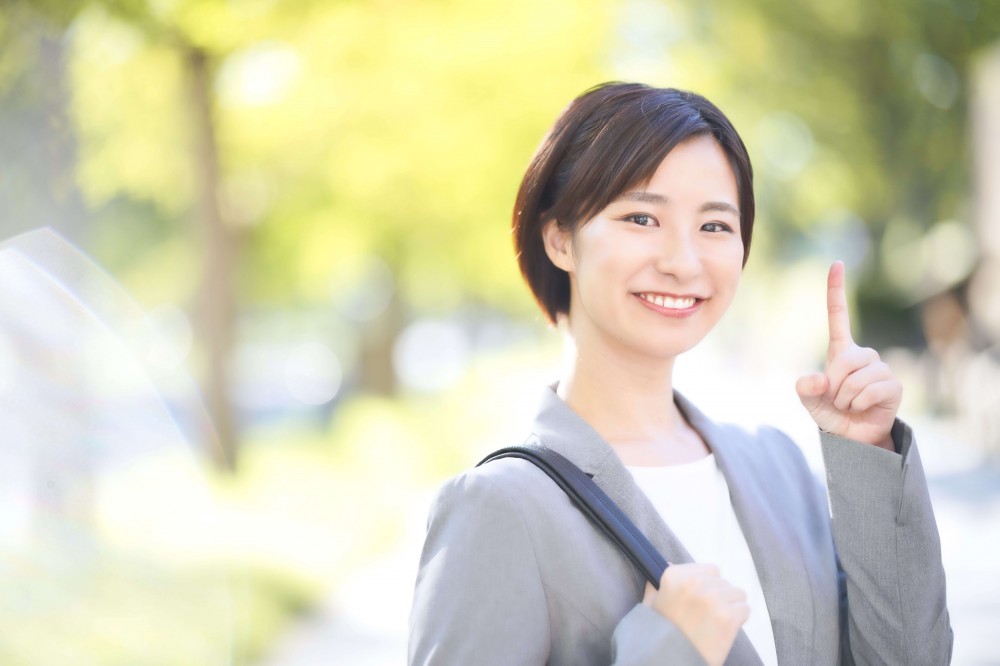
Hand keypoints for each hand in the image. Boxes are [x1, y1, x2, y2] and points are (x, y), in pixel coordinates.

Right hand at [643, 564, 748, 665]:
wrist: (670, 660)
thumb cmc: (660, 635)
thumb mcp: (652, 605)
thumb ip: (659, 584)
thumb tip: (669, 564)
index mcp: (674, 576)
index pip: (710, 569)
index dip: (708, 585)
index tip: (700, 600)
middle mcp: (694, 582)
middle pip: (724, 582)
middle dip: (720, 596)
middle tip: (708, 615)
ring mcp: (712, 599)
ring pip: (737, 594)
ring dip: (730, 607)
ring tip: (716, 623)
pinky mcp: (728, 617)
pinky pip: (745, 609)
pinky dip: (738, 620)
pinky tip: (724, 630)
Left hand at [795, 261, 901, 449]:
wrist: (853, 437)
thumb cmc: (831, 413)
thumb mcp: (809, 400)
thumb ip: (805, 389)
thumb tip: (820, 380)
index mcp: (841, 351)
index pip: (838, 316)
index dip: (836, 290)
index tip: (836, 263)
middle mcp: (863, 355)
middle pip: (845, 359)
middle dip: (835, 383)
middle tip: (836, 398)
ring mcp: (880, 369)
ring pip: (857, 377)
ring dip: (846, 396)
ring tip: (849, 404)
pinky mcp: (893, 385)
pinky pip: (871, 390)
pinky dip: (859, 403)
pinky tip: (863, 408)